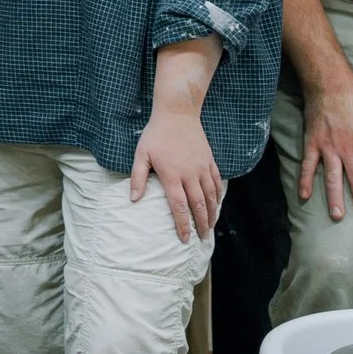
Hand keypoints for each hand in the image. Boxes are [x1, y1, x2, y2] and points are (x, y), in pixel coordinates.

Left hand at [131, 109, 222, 241]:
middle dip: (201, 225)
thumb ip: (137, 178)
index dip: (183, 225)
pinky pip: (217, 183)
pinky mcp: (210, 161)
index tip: (184, 239)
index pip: (180, 207)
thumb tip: (134, 200)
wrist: (177, 114)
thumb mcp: (141, 154)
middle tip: (202, 239)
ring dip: (212, 214)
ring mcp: (202, 168)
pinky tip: (217, 205)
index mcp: (172, 175)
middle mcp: (190, 174)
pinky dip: (219, 196)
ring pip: (211, 196)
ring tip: (210, 227)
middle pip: (199, 206)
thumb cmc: (155, 135)